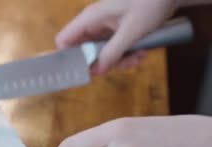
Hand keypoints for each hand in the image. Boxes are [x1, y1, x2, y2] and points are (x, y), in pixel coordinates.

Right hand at [56, 0, 178, 73]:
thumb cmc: (150, 4)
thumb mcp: (131, 32)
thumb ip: (112, 52)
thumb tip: (97, 71)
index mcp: (91, 18)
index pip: (64, 40)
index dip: (69, 57)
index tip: (84, 70)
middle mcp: (94, 23)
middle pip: (84, 51)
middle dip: (102, 62)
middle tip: (121, 64)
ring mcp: (106, 27)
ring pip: (102, 53)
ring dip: (120, 60)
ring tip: (139, 56)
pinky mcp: (117, 31)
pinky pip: (114, 49)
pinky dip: (127, 54)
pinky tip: (142, 51)